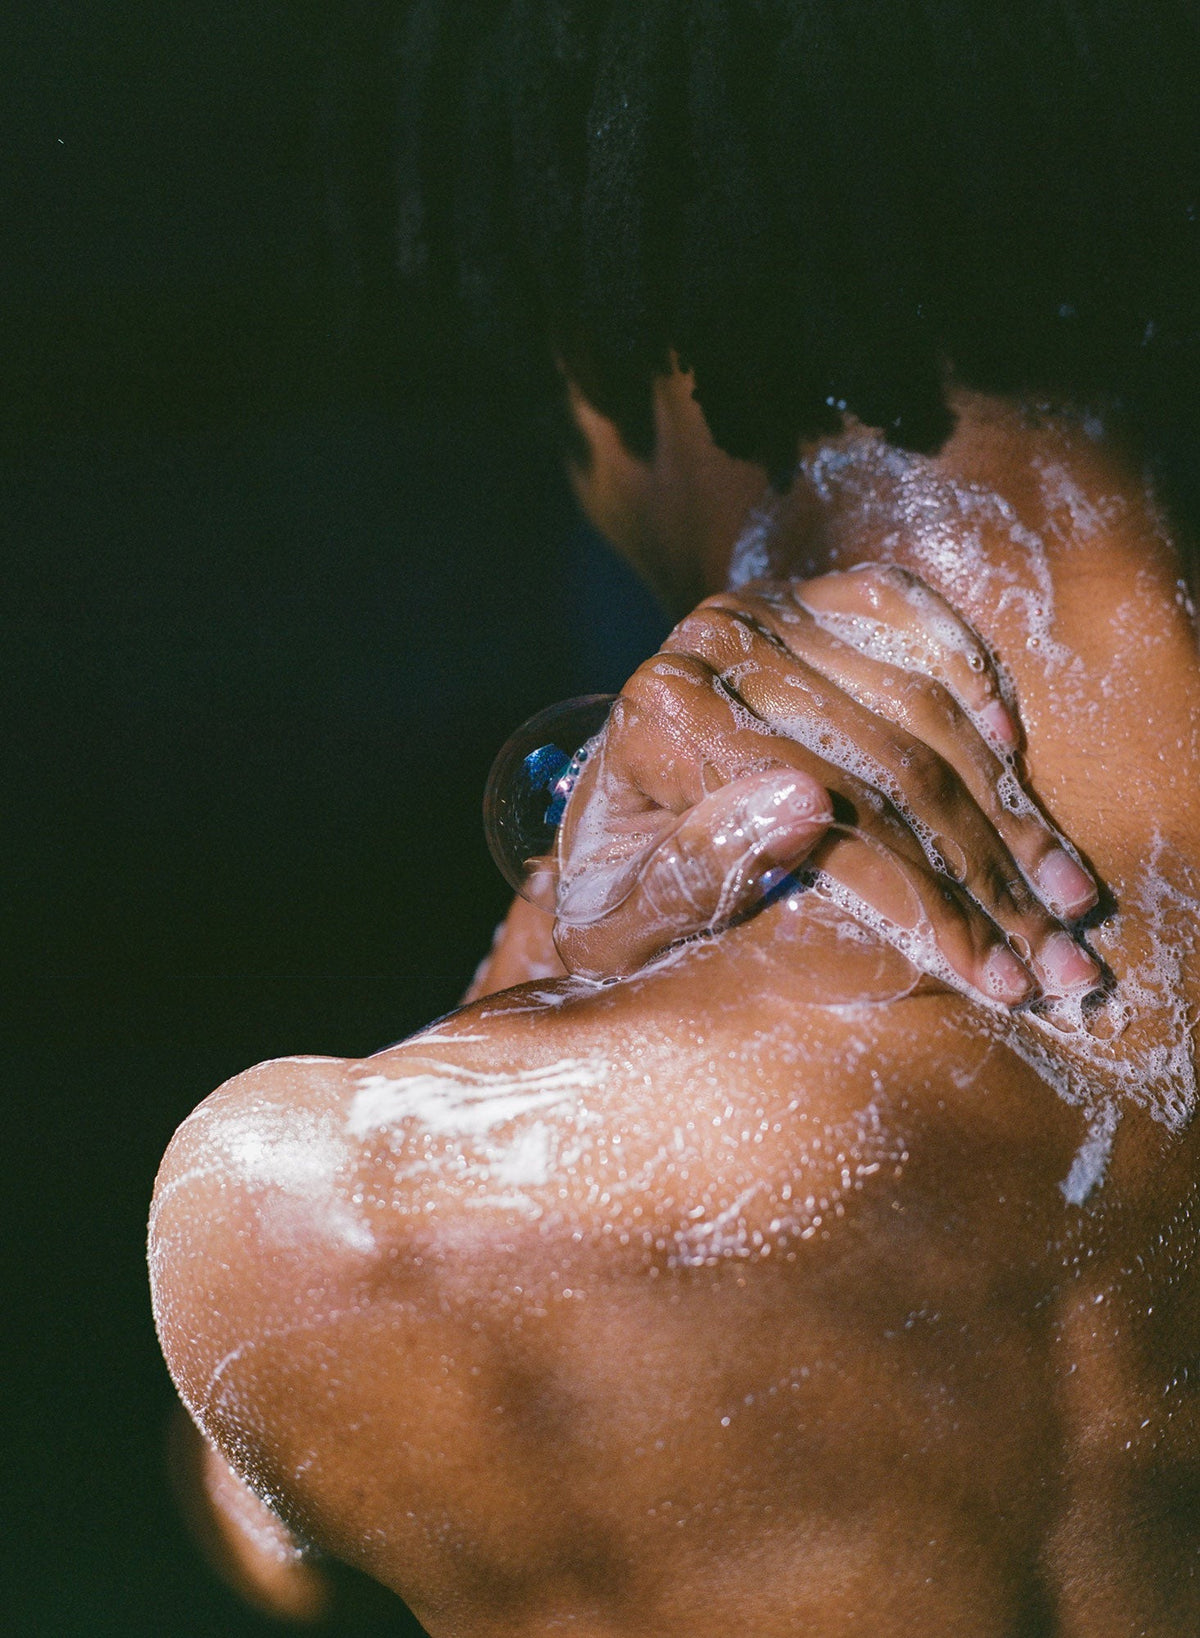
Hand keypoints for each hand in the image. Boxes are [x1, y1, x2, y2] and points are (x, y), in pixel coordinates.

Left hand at [552, 566, 1099, 1002]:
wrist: (602, 821)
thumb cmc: (617, 889)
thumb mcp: (629, 916)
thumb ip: (699, 869)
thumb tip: (805, 804)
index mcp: (664, 714)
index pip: (835, 816)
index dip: (929, 905)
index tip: (997, 976)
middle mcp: (715, 642)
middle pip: (892, 764)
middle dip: (990, 875)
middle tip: (1062, 960)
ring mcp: (765, 609)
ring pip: (919, 706)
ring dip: (1006, 807)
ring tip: (1068, 895)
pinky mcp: (805, 596)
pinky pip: (907, 615)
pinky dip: (969, 674)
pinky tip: (1011, 752)